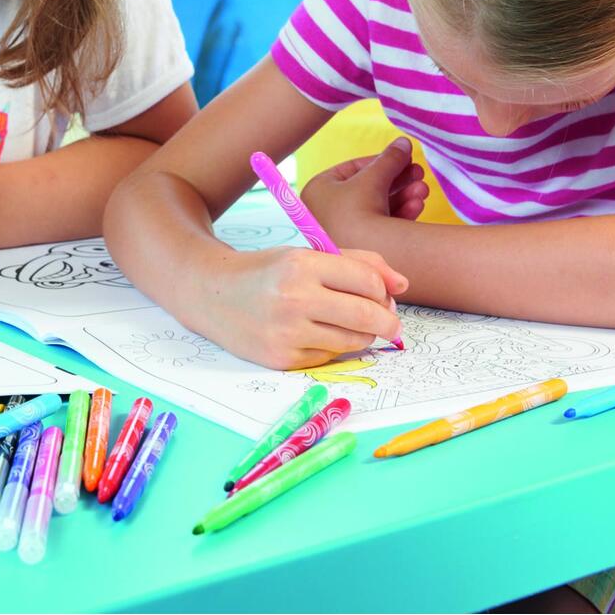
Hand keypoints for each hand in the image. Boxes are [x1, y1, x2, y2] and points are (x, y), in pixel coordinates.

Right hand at [201, 244, 408, 370]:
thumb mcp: (307, 255)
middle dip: (388, 322)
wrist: (212, 294)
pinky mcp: (281, 359)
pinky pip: (329, 357)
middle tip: (391, 324)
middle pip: (366, 315)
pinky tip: (320, 335)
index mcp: (302, 265)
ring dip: (363, 336)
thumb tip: (402, 284)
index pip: (366, 281)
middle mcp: (294, 299)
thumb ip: (358, 263)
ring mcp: (287, 333)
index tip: (385, 296)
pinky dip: (334, 348)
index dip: (384, 291)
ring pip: (353, 341)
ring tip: (352, 325)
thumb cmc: (267, 272)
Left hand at [301, 137, 427, 241]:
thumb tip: (403, 142)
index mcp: (318, 190)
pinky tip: (418, 206)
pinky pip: (380, 226)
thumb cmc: (358, 211)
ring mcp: (342, 231)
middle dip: (398, 180)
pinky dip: (399, 215)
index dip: (380, 161)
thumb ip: (390, 158)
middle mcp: (326, 211)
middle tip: (419, 173)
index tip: (402, 157)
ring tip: (424, 190)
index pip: (351, 169)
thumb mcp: (374, 177)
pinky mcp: (360, 248)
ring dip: (403, 196)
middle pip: (368, 188)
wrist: (363, 256)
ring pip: (377, 207)